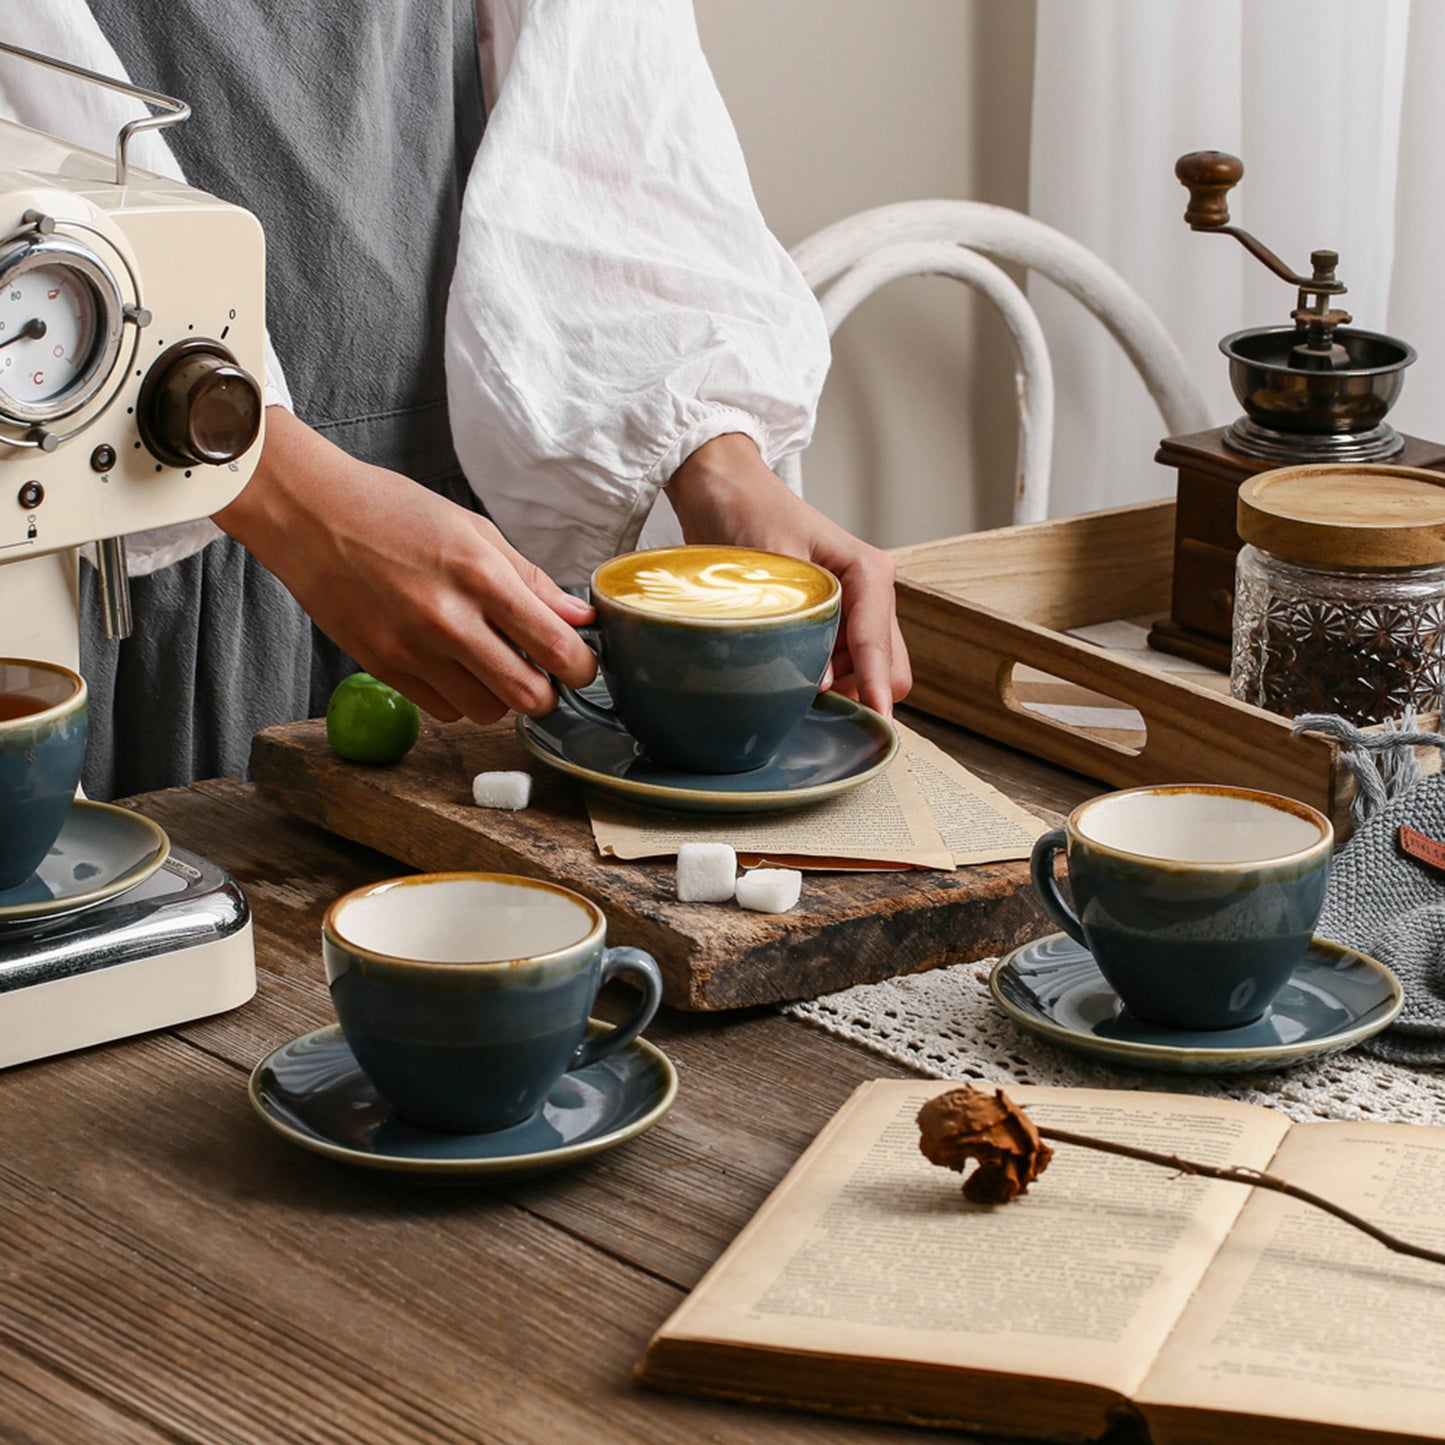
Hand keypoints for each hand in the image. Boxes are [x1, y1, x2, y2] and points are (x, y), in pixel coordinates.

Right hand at [216, 408, 596, 723]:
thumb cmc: (393, 512)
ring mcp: (412, 650)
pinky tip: (455, 665)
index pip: (555, 646)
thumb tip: (580, 617)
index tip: (583, 666)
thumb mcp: (474, 530)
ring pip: (486, 712)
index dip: (582, 667)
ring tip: (494, 664)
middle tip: (545, 675)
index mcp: (480, 576)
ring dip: (501, 697)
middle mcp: (448, 620)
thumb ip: (531, 580)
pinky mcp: (382, 668)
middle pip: (527, 697)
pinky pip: (443, 710)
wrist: (309, 514)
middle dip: (548, 694)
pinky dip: (460, 698)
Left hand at [665, 433, 911, 715]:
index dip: (876, 687)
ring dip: (837, 687)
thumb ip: (803, 624)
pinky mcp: (832, 622)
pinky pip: (841, 666)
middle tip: (809, 701)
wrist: (723, 492)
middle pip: (889, 665)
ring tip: (787, 677)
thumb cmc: (749, 513)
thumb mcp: (775, 566)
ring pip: (866, 671)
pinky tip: (787, 669)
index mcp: (870, 573)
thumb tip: (821, 684)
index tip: (877, 723)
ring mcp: (854, 610)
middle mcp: (871, 594)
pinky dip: (822, 678)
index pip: (879, 645)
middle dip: (859, 691)